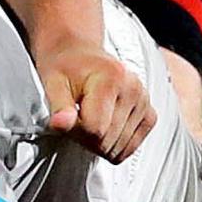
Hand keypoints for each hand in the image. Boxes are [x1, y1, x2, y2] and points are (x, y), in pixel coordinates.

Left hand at [32, 38, 153, 160]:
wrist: (79, 53)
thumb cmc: (66, 67)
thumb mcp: (53, 83)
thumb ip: (59, 107)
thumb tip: (61, 124)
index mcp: (111, 78)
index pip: (94, 130)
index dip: (75, 132)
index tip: (67, 118)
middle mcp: (133, 89)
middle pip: (106, 142)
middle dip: (85, 138)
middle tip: (76, 117)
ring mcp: (143, 101)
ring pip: (119, 149)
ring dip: (99, 142)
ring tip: (90, 118)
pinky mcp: (149, 113)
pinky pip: (132, 146)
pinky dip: (115, 144)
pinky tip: (105, 126)